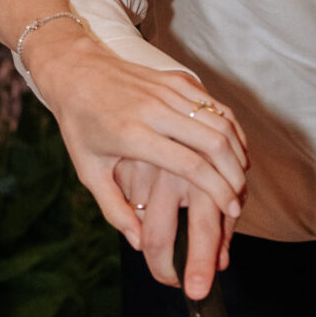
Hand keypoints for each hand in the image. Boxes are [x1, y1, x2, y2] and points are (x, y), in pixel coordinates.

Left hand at [27, 29, 247, 246]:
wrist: (75, 72)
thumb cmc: (80, 126)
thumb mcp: (89, 172)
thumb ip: (114, 210)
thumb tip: (140, 244)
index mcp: (133, 135)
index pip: (189, 165)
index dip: (217, 189)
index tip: (232, 210)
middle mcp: (154, 110)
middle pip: (213, 143)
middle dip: (234, 175)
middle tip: (240, 198)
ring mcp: (168, 90)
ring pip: (219, 121)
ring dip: (237, 152)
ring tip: (240, 178)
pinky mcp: (177, 78)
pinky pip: (214, 105)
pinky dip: (231, 128)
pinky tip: (233, 150)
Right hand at [114, 160, 235, 296]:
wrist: (174, 112)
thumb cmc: (208, 156)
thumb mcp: (223, 187)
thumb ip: (221, 225)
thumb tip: (221, 265)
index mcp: (205, 181)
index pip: (202, 235)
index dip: (197, 269)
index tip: (194, 292)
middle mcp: (173, 176)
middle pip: (157, 238)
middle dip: (163, 269)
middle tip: (173, 281)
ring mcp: (146, 172)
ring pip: (139, 223)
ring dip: (152, 244)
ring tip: (168, 246)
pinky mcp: (127, 168)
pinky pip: (130, 207)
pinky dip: (141, 219)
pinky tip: (151, 215)